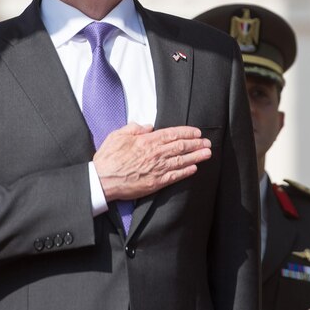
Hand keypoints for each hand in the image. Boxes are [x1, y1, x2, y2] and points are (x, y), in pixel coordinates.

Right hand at [95, 123, 211, 200]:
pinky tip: (194, 168)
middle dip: (197, 143)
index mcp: (147, 141)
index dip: (187, 132)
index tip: (197, 132)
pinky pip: (175, 176)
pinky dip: (186, 172)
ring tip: (207, 153)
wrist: (102, 180)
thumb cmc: (108, 158)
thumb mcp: (118, 135)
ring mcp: (157, 169)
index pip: (172, 134)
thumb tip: (148, 126)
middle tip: (207, 142)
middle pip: (181, 146)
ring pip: (182, 160)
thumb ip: (134, 128)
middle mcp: (155, 154)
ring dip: (197, 156)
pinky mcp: (156, 183)